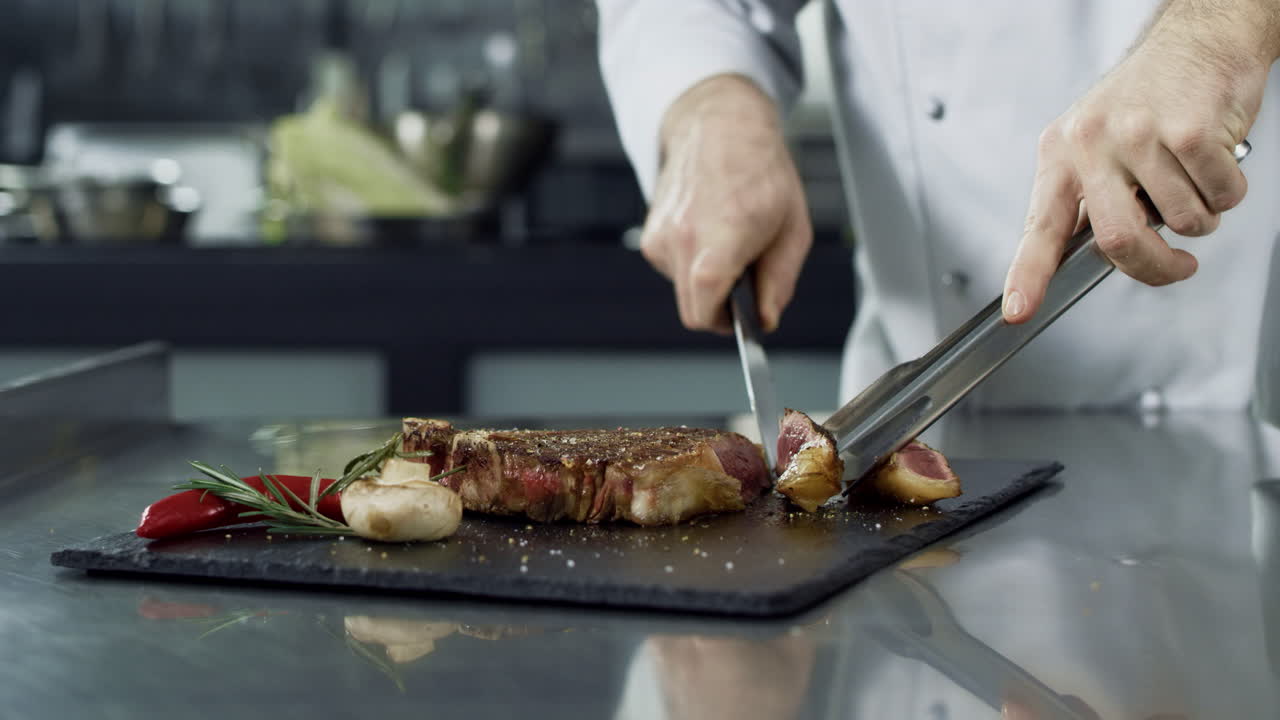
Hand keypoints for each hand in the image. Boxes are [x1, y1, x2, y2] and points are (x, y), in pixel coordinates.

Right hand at [641, 74, 811, 332]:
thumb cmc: (761, 172)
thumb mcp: (793, 228)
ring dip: (707, 282)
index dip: (726, 324)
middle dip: (719, 307)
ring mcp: (661, 236)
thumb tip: (766, 319)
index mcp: (723, 236)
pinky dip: (693, 264)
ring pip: (684, 291)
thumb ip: (780, 281)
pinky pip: (673, 271)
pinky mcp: (650, 235)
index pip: (706, 309)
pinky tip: (710, 233)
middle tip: (745, 282)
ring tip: (730, 243)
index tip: (744, 320)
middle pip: (693, 310)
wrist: (719, 126)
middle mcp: (683, 238)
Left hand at [1003, 2, 1279, 322]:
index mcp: (1061, 152)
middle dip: (1155, 266)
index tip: (1017, 311)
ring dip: (1201, 217)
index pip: (1039, 226)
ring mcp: (1138, 135)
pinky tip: (1216, 160)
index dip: (1027, 274)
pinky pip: (1219, 197)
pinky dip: (1228, 192)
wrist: (1198, 40)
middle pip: (1117, 240)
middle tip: (1177, 265)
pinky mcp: (1188, 131)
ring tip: (1194, 180)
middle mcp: (1092, 142)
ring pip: (1180, 222)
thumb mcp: (1095, 141)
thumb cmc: (1149, 97)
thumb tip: (1094, 256)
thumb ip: (1089, 197)